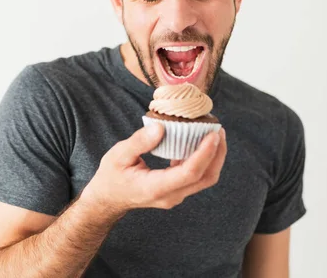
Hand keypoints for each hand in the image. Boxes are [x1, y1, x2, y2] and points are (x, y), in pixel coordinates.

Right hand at [80, 124, 226, 217]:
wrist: (108, 199)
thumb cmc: (111, 176)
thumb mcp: (118, 155)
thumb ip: (139, 142)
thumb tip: (161, 127)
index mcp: (155, 188)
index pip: (189, 173)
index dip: (205, 153)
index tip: (213, 134)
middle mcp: (170, 195)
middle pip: (205, 178)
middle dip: (217, 154)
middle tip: (219, 129)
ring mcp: (175, 195)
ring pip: (205, 179)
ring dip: (214, 157)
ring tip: (215, 133)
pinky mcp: (176, 191)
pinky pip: (197, 177)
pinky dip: (203, 159)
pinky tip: (200, 142)